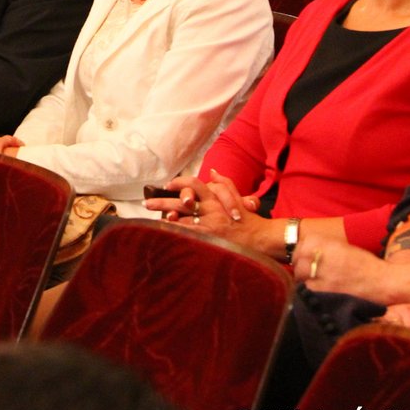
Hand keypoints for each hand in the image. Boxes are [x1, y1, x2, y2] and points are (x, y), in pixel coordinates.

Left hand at [149, 173, 267, 247]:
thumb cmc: (248, 219)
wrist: (261, 238)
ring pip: (183, 217)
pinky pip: (189, 232)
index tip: (166, 186)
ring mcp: (210, 223)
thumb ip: (224, 183)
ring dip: (165, 217)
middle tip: (147, 203)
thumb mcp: (238, 198)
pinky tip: (165, 232)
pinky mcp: (210, 237)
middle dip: (162, 201)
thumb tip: (212, 171)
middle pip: (182, 200)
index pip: (195, 183)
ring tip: (151, 218)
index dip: (179, 183)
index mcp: (217, 197)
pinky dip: (176, 231)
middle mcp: (211, 208)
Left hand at [294, 234, 386, 299]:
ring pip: (300, 275)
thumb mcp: (343, 248)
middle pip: (298, 260)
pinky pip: (307, 289)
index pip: (301, 245)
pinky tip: (320, 293)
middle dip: (301, 267)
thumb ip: (324, 248)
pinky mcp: (323, 289)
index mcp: (325, 241)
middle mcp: (320, 254)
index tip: (307, 261)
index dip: (302, 254)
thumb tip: (304, 252)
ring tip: (316, 284)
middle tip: (310, 275)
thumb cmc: (365, 265)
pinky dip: (310, 292)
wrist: (384, 282)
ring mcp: (320, 272)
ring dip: (304, 280)